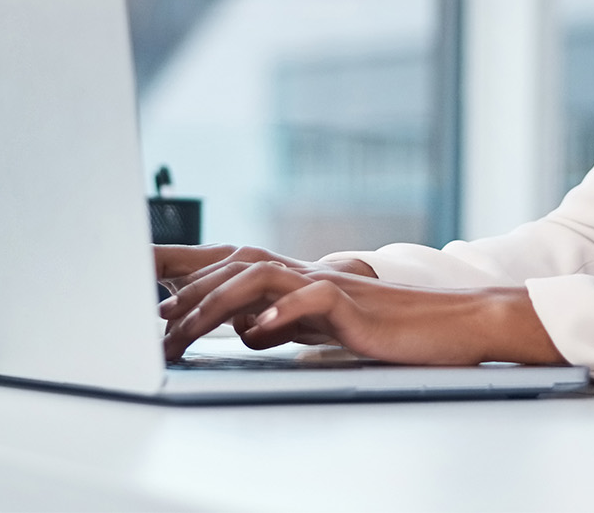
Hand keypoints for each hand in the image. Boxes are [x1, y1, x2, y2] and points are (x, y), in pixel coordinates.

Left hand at [154, 244, 374, 348]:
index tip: (150, 292)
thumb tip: (247, 328)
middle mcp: (304, 274)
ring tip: (190, 326)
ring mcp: (327, 284)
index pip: (231, 264)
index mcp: (293, 279)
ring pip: (263, 274)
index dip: (189, 273)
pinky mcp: (352, 306)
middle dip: (191, 289)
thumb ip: (282, 322)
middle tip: (159, 320)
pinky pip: (314, 298)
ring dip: (220, 299)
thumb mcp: (318, 327)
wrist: (443, 323)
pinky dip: (284, 310)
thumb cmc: (381, 326)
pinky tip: (260, 326)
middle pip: (236, 264)